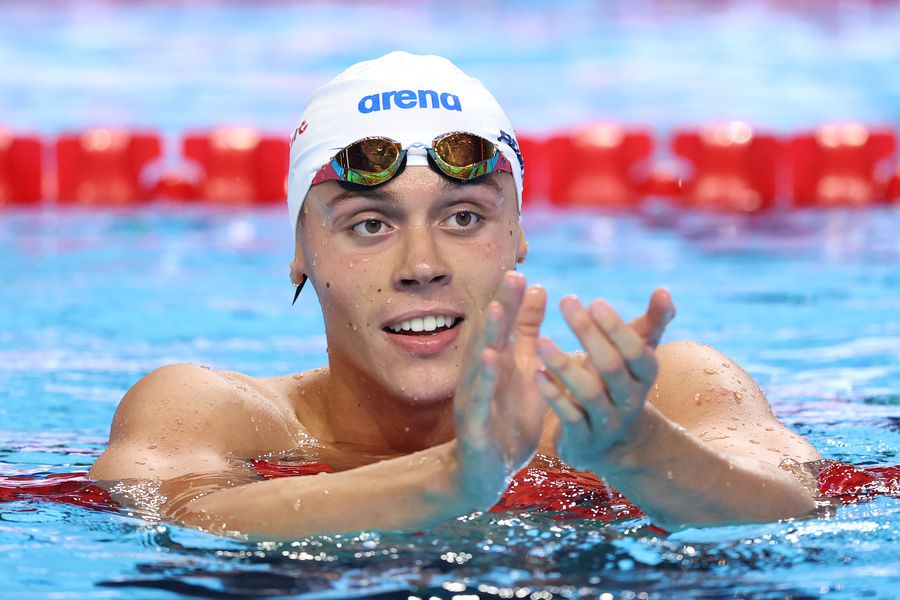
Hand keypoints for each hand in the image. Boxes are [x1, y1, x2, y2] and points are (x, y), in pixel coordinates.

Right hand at [452, 271, 547, 508]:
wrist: (487, 471)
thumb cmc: (508, 417)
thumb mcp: (526, 370)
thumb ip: (529, 332)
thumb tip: (538, 288)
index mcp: (497, 360)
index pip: (504, 324)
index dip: (512, 298)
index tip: (523, 269)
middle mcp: (482, 374)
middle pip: (490, 335)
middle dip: (501, 305)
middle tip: (512, 276)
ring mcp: (474, 397)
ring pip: (480, 362)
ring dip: (488, 336)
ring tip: (497, 311)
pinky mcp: (473, 423)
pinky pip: (478, 399)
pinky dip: (483, 379)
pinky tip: (490, 361)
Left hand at [534, 290, 674, 471]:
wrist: (614, 445)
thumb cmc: (620, 384)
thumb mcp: (637, 357)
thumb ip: (651, 323)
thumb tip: (664, 290)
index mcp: (644, 376)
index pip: (637, 351)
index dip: (617, 328)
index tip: (594, 301)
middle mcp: (630, 400)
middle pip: (612, 367)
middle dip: (589, 334)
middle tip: (566, 301)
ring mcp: (607, 422)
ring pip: (589, 394)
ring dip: (564, 366)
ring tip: (540, 341)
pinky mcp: (584, 440)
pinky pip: (570, 417)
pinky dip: (553, 396)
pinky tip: (536, 374)